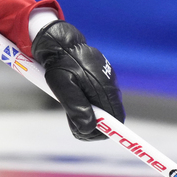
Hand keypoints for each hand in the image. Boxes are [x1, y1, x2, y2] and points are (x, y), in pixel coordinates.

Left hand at [31, 20, 124, 140]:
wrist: (59, 43)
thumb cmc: (60, 63)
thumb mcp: (63, 86)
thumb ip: (76, 107)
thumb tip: (88, 127)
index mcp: (105, 89)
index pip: (117, 120)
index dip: (105, 131)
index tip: (87, 133)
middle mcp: (110, 86)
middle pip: (109, 118)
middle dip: (92, 124)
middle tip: (72, 120)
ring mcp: (106, 83)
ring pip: (102, 109)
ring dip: (87, 114)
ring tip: (69, 105)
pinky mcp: (99, 80)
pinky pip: (97, 99)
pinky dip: (86, 104)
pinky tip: (73, 96)